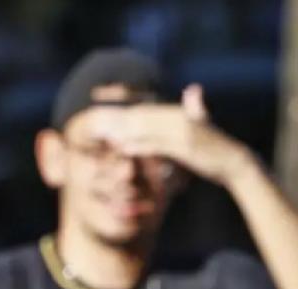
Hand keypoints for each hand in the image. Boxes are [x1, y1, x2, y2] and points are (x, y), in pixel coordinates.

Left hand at [98, 84, 254, 186]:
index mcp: (180, 113)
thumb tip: (194, 88)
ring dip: (123, 130)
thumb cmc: (214, 147)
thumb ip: (194, 108)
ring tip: (101, 132)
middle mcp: (179, 119)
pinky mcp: (185, 148)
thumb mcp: (203, 124)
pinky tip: (123, 147)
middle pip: (141, 115)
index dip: (122, 102)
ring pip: (147, 129)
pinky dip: (140, 145)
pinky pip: (158, 145)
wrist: (234, 162)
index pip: (145, 107)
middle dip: (117, 116)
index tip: (101, 99)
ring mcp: (182, 133)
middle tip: (93, 118)